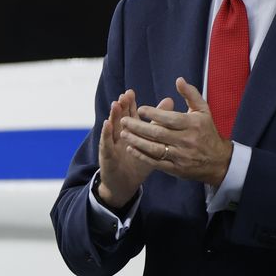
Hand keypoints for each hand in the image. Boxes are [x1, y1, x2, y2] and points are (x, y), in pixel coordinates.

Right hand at [96, 89, 151, 207]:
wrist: (124, 183)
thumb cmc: (137, 162)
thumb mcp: (149, 143)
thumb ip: (157, 122)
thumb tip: (169, 101)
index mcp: (129, 132)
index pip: (129, 115)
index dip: (129, 104)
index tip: (131, 92)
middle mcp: (118, 136)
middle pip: (120, 118)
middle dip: (122, 107)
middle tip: (125, 95)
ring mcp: (111, 145)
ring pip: (112, 128)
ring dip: (113, 116)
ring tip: (116, 105)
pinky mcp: (107, 156)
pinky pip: (106, 144)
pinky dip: (106, 134)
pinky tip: (107, 125)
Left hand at [119, 78, 232, 186]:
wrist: (218, 160)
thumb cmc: (207, 131)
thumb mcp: (203, 110)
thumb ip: (191, 94)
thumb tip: (179, 79)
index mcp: (193, 124)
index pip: (170, 119)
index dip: (153, 113)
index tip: (139, 109)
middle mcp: (186, 140)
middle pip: (158, 133)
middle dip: (138, 127)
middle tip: (124, 121)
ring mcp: (180, 156)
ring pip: (154, 149)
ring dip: (136, 141)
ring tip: (123, 133)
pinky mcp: (175, 168)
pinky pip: (155, 162)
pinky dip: (141, 156)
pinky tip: (130, 148)